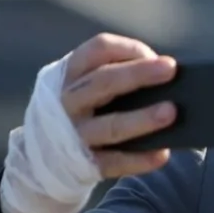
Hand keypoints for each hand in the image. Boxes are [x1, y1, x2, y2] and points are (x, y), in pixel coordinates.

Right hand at [61, 33, 178, 177]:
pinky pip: (114, 161)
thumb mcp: (85, 82)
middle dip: (138, 73)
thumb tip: (164, 73)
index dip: (128, 49)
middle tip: (170, 69)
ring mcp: (74, 134)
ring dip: (142, 118)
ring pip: (110, 125)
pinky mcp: (84, 163)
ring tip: (170, 112)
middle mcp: (69, 101)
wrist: (42, 155)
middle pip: (104, 82)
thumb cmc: (82, 107)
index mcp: (71, 74)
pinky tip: (161, 154)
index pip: (97, 50)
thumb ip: (115, 73)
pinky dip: (139, 159)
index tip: (155, 56)